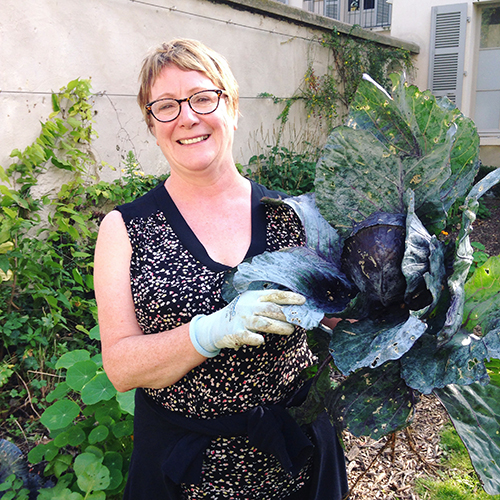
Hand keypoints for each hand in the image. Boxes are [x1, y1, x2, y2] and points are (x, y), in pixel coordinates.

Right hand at [189, 289, 305, 356]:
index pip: (274, 295)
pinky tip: (261, 340)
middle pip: (271, 309)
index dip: (289, 297)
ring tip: (289, 330)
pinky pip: (246, 336)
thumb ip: (268, 304)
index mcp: (253, 296)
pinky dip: (254, 338)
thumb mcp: (252, 303)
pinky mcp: (235, 333)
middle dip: (287, 314)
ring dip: (278, 326)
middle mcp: (248, 306)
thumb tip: (293, 307)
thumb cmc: (240, 314)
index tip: (302, 300)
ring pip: (263, 322)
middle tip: (300, 320)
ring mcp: (242, 319)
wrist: (215, 326)